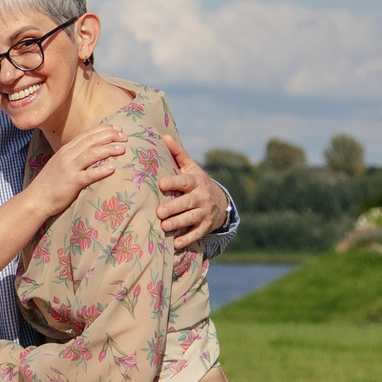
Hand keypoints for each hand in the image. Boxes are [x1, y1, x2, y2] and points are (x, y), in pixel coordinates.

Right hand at [24, 120, 129, 213]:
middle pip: (91, 141)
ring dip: (108, 150)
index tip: (118, 128)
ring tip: (122, 149)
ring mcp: (69, 168)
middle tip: (125, 136)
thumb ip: (74, 155)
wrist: (36, 199)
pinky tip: (112, 168)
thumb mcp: (61, 163)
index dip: (104, 129)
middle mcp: (67, 156)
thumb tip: (92, 151)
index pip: (87, 134)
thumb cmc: (51, 183)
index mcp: (66, 149)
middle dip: (110, 136)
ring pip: (91, 154)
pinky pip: (88, 175)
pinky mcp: (71, 183)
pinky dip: (100, 170)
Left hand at [155, 133, 228, 249]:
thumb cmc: (196, 182)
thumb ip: (177, 154)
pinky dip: (187, 239)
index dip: (174, 182)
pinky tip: (176, 244)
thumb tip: (164, 136)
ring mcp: (205, 213)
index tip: (161, 184)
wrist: (221, 202)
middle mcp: (201, 197)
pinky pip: (197, 234)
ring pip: (191, 219)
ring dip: (178, 223)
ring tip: (164, 226)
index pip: (185, 181)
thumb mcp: (191, 167)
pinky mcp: (206, 227)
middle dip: (174, 207)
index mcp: (196, 181)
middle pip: (187, 203)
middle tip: (159, 212)